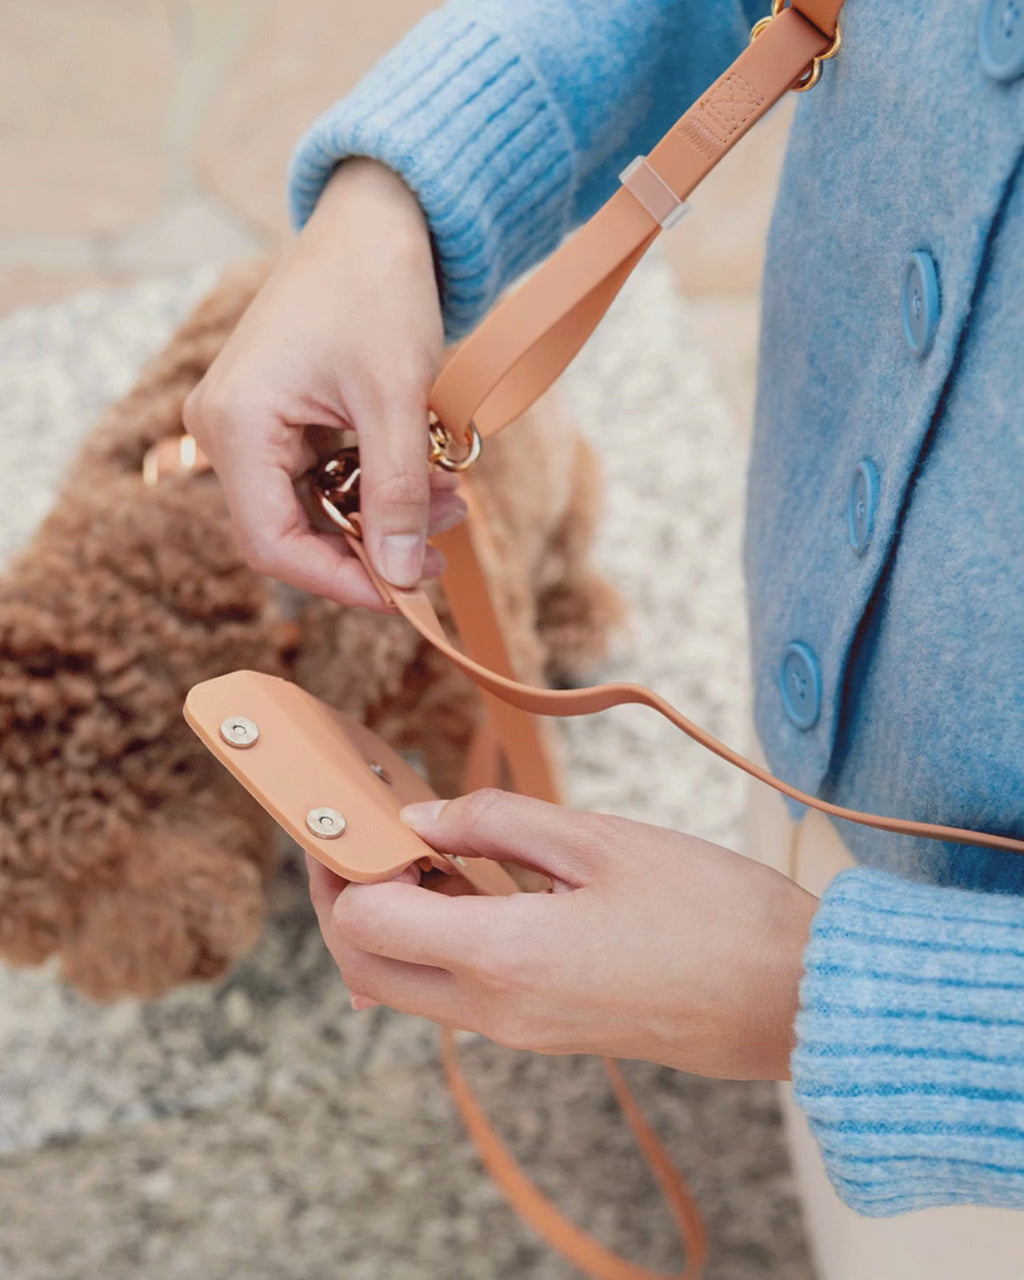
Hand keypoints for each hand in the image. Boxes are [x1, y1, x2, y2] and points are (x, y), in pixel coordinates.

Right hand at [184, 159, 459, 609]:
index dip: (341, 582)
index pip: (274, 544)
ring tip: (451, 498)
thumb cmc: (378, 289)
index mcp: (237, 425)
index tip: (406, 594)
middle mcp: (227, 430)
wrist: (376, 219)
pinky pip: (322, 476)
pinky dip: (375, 484)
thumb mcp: (397, 398)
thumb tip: (400, 577)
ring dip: (384, 513)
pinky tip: (426, 474)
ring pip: (315, 508)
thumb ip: (395, 493)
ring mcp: (250, 423)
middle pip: (295, 532)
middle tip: (443, 546)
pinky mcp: (279, 417)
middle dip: (374, 544)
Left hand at [306, 790, 818, 1080]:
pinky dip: (438, 943)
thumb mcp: (599, 841)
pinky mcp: (546, 1032)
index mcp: (503, 958)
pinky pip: (459, 996)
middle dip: (345, 901)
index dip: (344, 866)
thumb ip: (498, 822)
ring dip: (392, 921)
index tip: (360, 815)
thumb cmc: (711, 911)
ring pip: (409, 987)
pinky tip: (469, 886)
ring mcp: (521, 1032)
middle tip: (369, 833)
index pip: (363, 925)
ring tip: (425, 848)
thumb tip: (425, 817)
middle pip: (368, 969)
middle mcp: (498, 1012)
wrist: (794, 999)